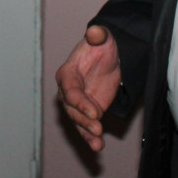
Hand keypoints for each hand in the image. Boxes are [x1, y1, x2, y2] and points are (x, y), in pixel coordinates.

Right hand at [55, 25, 121, 150]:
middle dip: (83, 120)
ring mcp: (77, 104)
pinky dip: (91, 138)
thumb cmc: (102, 46)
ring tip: (98, 144)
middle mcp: (67, 91)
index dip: (80, 102)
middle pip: (72, 109)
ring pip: (78, 122)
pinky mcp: (88, 113)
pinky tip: (98, 147)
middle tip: (97, 128)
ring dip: (87, 133)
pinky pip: (86, 128)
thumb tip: (95, 31)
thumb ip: (98, 36)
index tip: (95, 113)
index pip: (70, 90)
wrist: (110, 57)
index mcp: (67, 73)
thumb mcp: (102, 38)